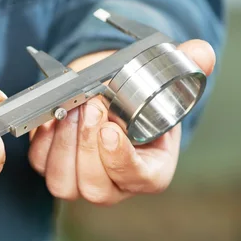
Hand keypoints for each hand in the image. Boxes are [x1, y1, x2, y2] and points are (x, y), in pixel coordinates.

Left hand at [28, 40, 215, 204]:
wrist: (108, 95)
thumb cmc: (139, 97)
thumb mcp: (166, 83)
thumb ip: (186, 68)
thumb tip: (200, 53)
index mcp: (149, 172)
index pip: (137, 179)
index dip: (120, 161)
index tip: (111, 131)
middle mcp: (114, 185)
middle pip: (94, 187)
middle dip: (87, 145)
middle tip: (91, 106)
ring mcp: (79, 180)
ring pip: (62, 182)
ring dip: (63, 143)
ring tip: (72, 107)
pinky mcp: (52, 167)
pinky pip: (40, 164)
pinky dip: (43, 139)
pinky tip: (51, 114)